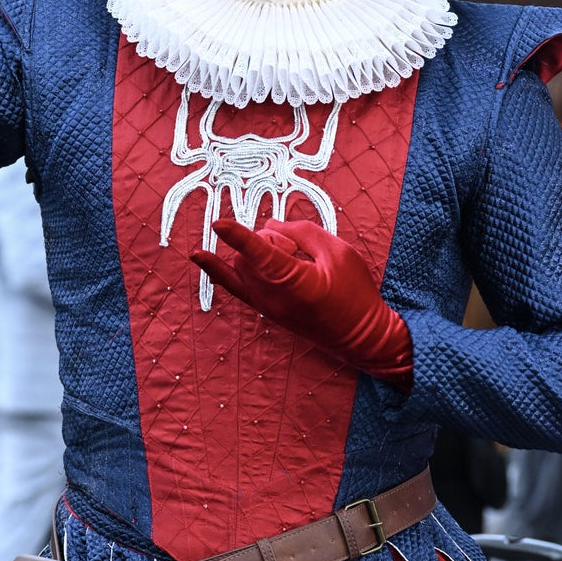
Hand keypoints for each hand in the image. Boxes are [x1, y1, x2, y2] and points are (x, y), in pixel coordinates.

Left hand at [193, 217, 412, 387]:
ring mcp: (265, 306)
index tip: (218, 223)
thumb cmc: (355, 292)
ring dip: (261, 256)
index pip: (261, 253)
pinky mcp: (263, 309)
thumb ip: (302, 232)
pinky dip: (218, 270)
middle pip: (253, 254)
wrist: (362, 336)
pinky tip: (200, 257)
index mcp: (295, 282)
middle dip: (271, 244)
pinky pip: (233, 285)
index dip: (239, 236)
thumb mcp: (338, 252)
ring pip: (243, 264)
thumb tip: (269, 226)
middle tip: (303, 256)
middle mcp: (273, 297)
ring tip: (296, 267)